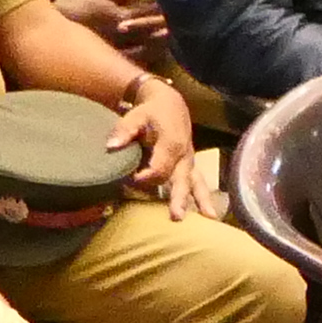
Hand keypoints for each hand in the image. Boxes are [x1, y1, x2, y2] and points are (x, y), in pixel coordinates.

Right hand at [67, 0, 174, 70]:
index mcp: (124, 16)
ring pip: (150, 49)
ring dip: (165, 44)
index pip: (152, 13)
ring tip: (179, 40)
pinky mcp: (118, 59)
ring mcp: (122, 49)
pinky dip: (153, 62)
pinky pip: (139, 63)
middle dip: (170, 27)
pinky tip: (166, 64)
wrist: (62, 26)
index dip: (167, 9)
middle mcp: (126, 35)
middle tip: (186, 23)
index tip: (181, 5)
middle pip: (154, 32)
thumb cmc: (86, 6)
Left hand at [116, 75, 212, 218]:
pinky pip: (199, 183)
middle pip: (181, 180)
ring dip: (201, 201)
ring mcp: (189, 162)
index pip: (159, 168)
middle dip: (179, 198)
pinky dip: (203, 198)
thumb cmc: (150, 112)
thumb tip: (111, 147)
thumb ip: (124, 131)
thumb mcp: (135, 116)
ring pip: (196, 183)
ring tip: (209, 218)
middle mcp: (184, 155)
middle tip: (176, 217)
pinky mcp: (190, 167)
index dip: (145, 178)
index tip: (130, 181)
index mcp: (171, 143)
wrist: (170, 104)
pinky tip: (209, 215)